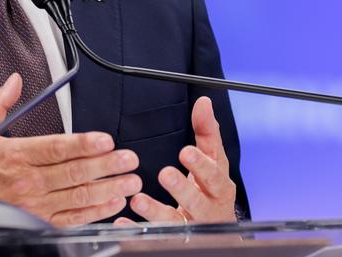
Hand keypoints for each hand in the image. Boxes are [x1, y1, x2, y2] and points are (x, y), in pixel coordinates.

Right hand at [0, 73, 142, 226]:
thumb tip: (14, 81)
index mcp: (16, 156)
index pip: (56, 149)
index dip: (83, 145)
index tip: (106, 140)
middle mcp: (28, 182)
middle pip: (74, 173)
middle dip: (106, 166)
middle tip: (129, 159)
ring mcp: (36, 205)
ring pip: (78, 197)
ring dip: (108, 189)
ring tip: (131, 181)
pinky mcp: (40, 223)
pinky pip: (73, 218)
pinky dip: (95, 212)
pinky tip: (113, 203)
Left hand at [129, 96, 235, 223]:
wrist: (218, 229)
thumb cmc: (213, 190)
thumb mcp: (214, 162)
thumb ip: (207, 134)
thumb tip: (204, 103)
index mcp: (218, 187)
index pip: (213, 175)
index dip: (201, 165)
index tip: (185, 152)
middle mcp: (208, 209)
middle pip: (197, 200)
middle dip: (182, 188)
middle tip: (165, 174)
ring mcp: (191, 226)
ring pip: (175, 221)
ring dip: (156, 211)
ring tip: (138, 200)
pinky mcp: (175, 239)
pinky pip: (156, 235)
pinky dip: (138, 229)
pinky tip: (123, 222)